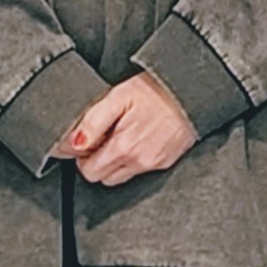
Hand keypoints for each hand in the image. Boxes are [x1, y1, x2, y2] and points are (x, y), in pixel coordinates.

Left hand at [59, 71, 202, 187]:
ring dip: (113, 162)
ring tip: (120, 136)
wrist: (192, 90)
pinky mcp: (165, 162)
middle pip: (102, 177)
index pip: (89, 171)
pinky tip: (136, 139)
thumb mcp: (117, 96)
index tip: (88, 139)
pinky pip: (139, 171)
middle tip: (102, 137)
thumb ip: (92, 122)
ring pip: (120, 177)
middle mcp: (139, 161)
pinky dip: (131, 160)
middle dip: (96, 161)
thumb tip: (74, 144)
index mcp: (124, 147)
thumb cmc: (155, 89)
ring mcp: (154, 164)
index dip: (83, 155)